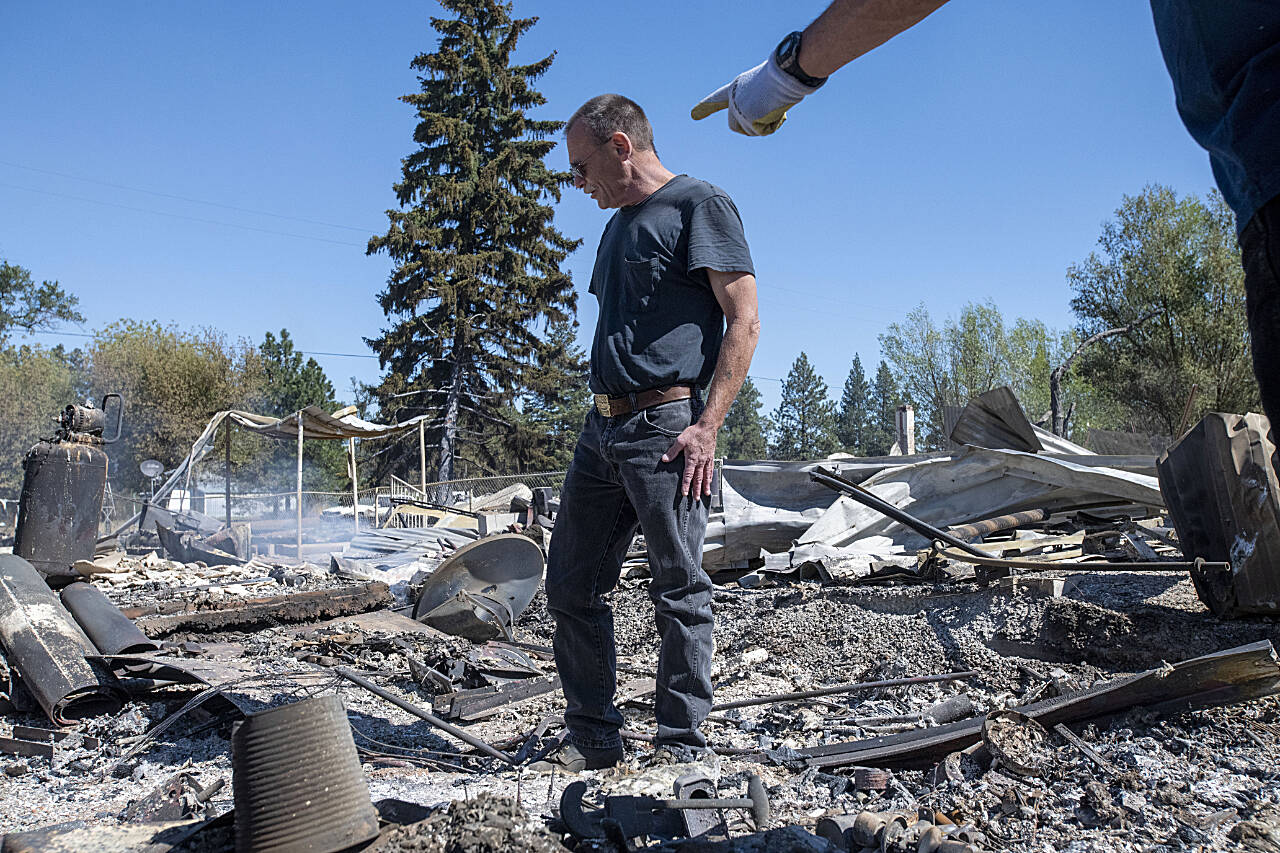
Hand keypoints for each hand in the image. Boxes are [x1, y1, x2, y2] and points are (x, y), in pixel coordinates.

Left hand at [661, 420, 718, 496]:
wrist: (707, 427)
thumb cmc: (693, 433)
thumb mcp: (680, 440)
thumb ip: (672, 451)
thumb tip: (664, 459)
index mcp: (691, 459)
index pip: (688, 475)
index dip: (686, 485)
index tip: (685, 493)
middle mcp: (700, 462)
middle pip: (698, 478)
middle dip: (697, 489)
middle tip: (696, 499)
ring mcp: (706, 460)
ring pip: (706, 476)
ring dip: (705, 486)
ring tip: (705, 494)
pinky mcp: (711, 457)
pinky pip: (711, 470)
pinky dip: (710, 477)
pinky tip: (710, 482)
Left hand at [691, 53, 819, 136]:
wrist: (785, 73)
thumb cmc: (783, 75)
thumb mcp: (767, 87)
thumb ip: (761, 100)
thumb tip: (773, 111)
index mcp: (736, 87)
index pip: (718, 99)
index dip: (706, 106)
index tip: (693, 114)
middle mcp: (733, 99)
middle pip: (735, 125)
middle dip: (751, 126)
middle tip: (769, 112)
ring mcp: (738, 109)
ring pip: (749, 131)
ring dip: (765, 124)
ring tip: (774, 105)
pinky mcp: (747, 118)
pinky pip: (762, 131)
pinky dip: (773, 124)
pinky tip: (776, 109)